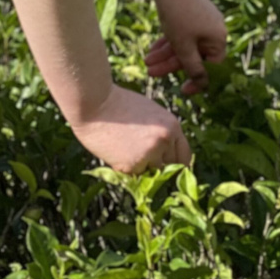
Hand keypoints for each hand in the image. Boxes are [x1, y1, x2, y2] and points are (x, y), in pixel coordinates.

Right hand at [68, 83, 190, 173]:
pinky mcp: (133, 165)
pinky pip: (135, 175)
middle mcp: (165, 140)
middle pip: (170, 167)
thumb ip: (162, 132)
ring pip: (151, 172)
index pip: (185, 156)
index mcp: (172, 126)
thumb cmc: (118, 104)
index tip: (165, 164)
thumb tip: (167, 155)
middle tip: (139, 154)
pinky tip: (116, 151)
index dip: (174, 162)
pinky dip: (127, 168)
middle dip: (157, 164)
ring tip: (125, 148)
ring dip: (141, 166)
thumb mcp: (150, 113)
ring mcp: (150, 153)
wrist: (94, 103)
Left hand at [145, 0, 226, 96]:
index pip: (211, 67)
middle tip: (151, 72)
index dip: (196, 81)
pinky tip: (152, 49)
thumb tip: (203, 83)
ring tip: (146, 61)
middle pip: (194, 55)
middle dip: (171, 65)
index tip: (182, 91)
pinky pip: (180, 33)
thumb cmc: (177, 13)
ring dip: (165, 54)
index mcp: (219, 38)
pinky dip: (168, 41)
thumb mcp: (183, 46)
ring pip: (184, 43)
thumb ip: (193, 67)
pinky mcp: (190, 11)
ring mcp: (202, 19)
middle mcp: (214, 28)